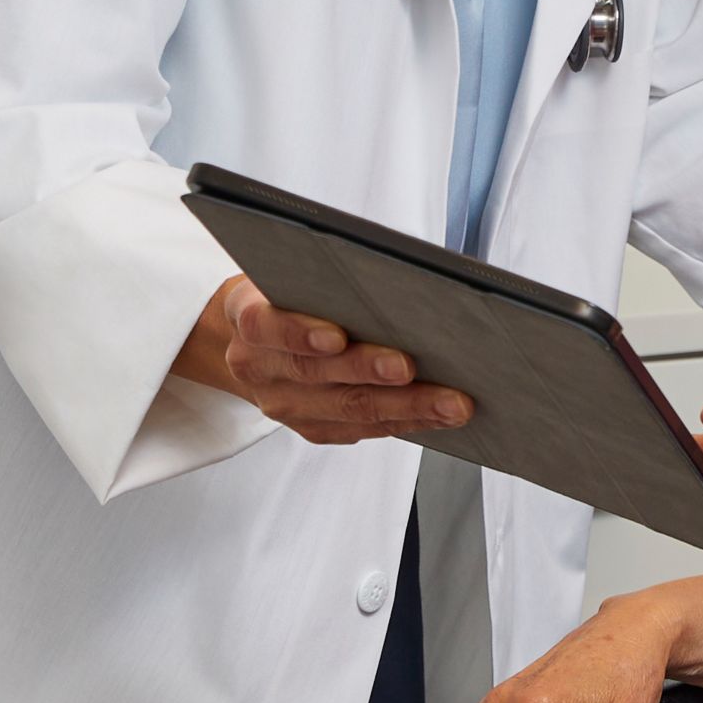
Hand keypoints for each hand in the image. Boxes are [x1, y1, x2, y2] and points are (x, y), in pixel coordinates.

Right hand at [173, 276, 471, 446]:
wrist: (256, 342)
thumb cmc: (291, 294)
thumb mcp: (292, 272)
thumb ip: (327, 279)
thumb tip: (401, 282)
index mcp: (251, 320)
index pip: (267, 327)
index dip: (300, 333)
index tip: (336, 336)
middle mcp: (260, 368)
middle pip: (316, 374)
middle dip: (369, 372)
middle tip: (411, 367)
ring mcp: (284, 405)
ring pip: (348, 410)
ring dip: (406, 408)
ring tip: (452, 403)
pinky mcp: (312, 428)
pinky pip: (362, 430)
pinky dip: (405, 423)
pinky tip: (440, 415)